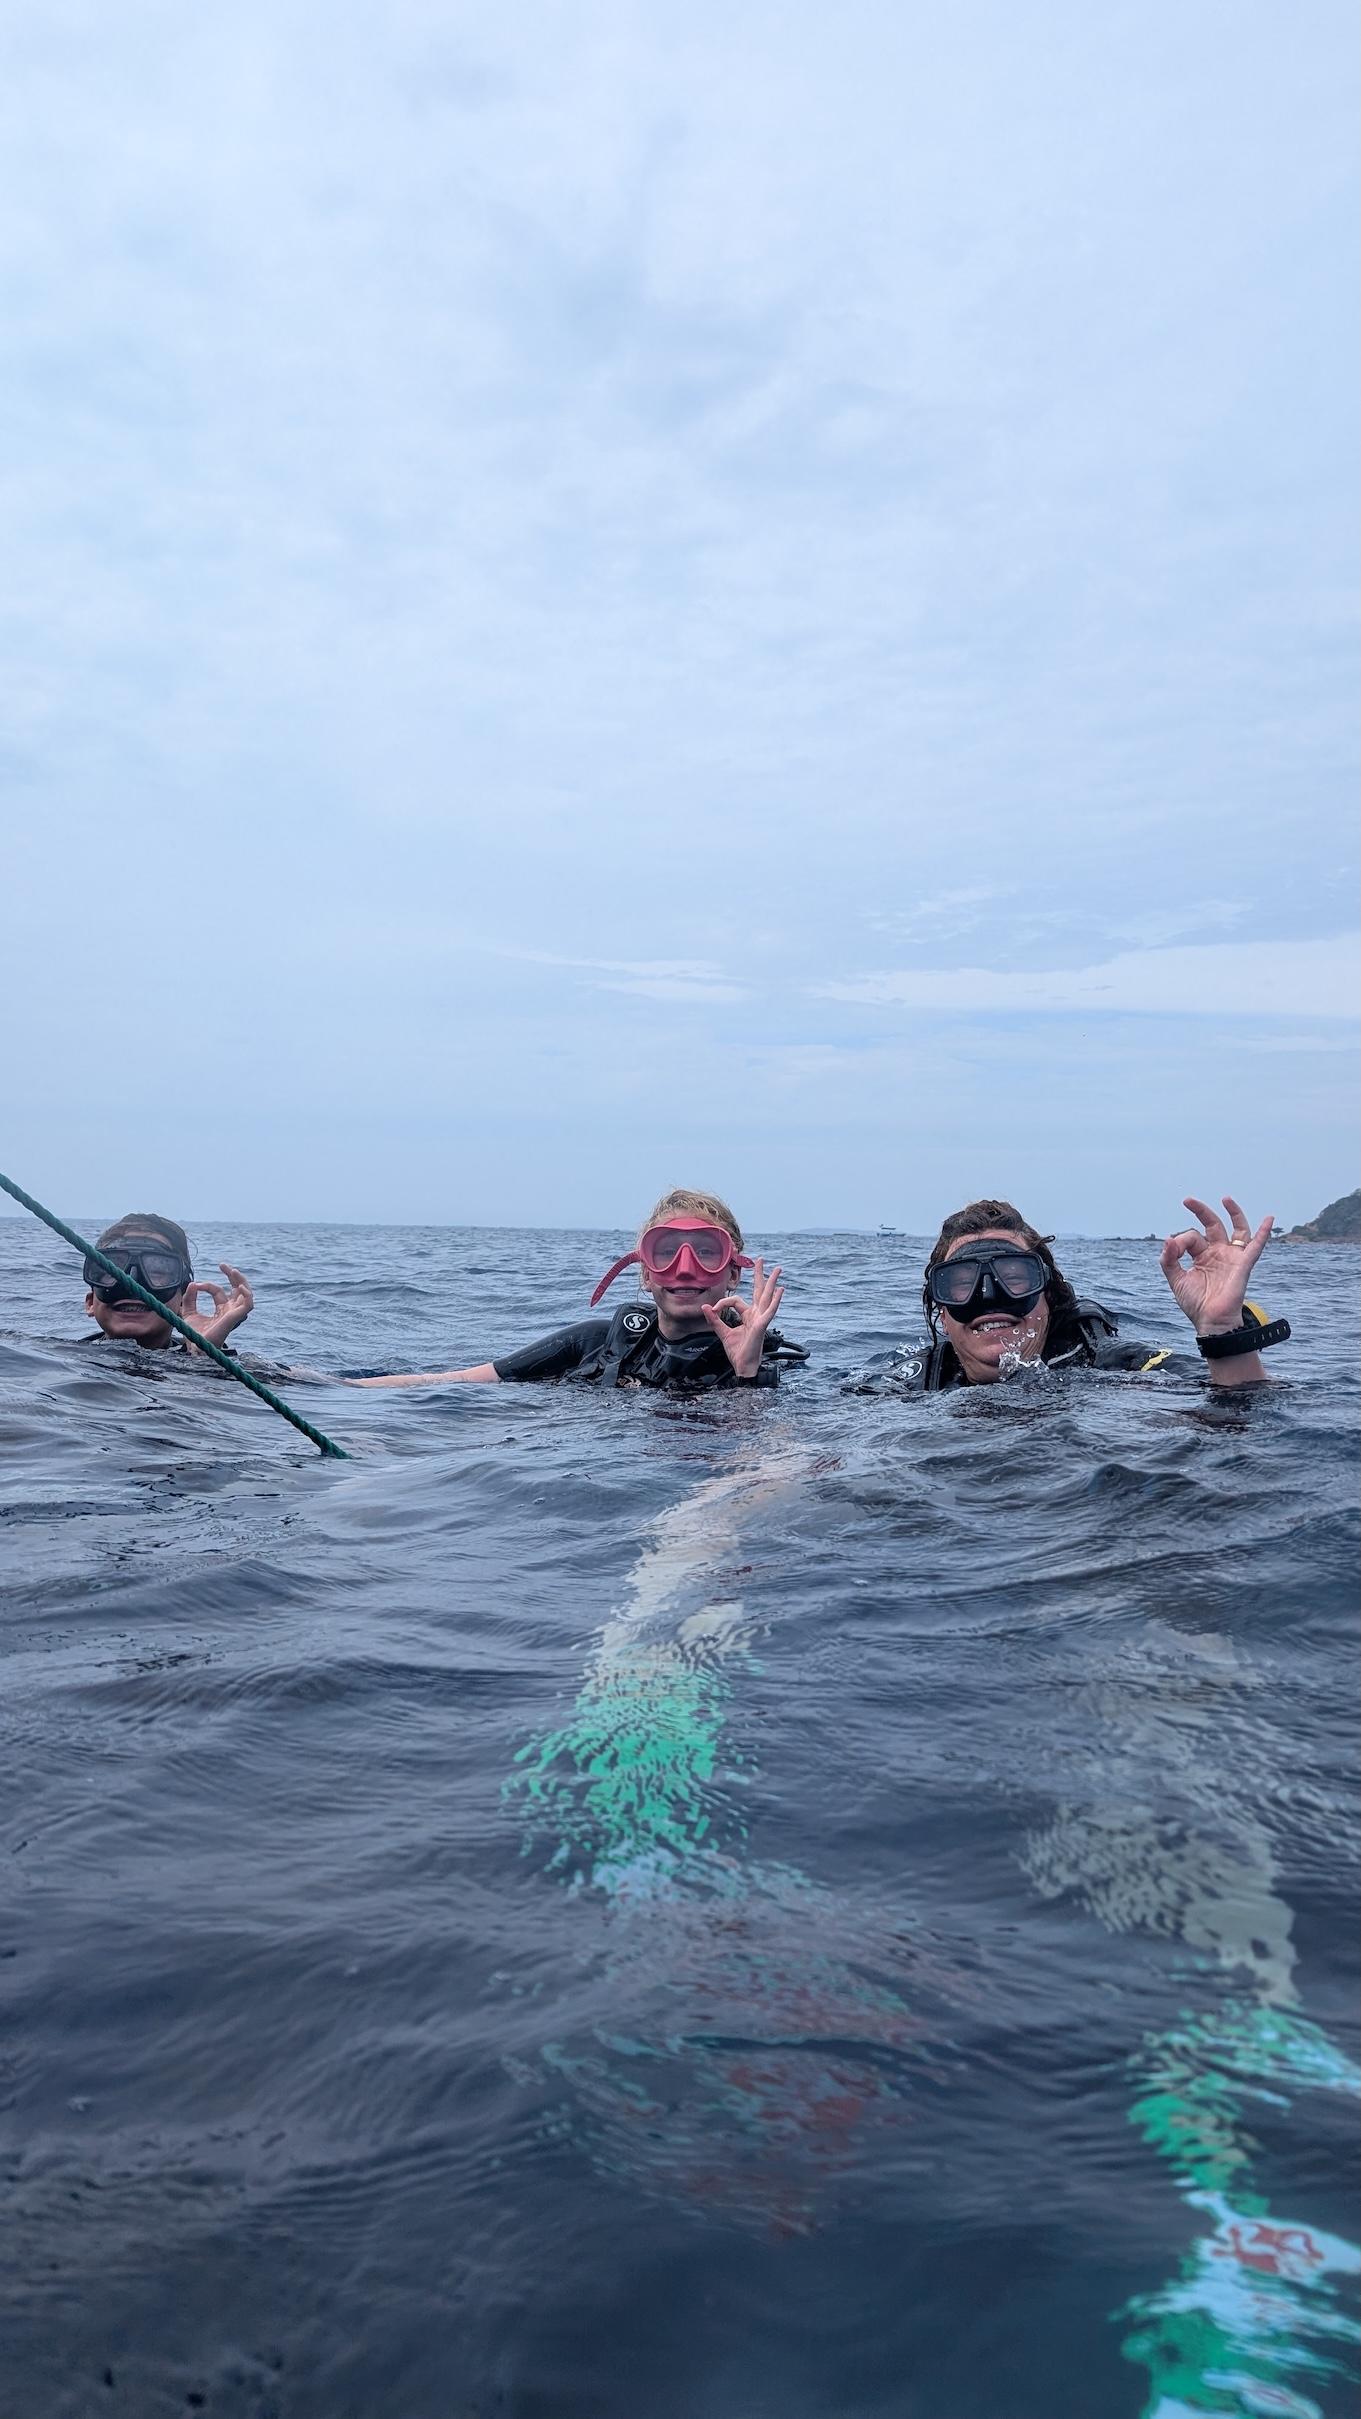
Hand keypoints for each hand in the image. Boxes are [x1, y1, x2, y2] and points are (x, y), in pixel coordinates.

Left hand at [183, 1263, 254, 1348]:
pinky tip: (239, 1286)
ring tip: (232, 1271)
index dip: (207, 1285)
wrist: (196, 1346)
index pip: (218, 1291)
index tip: (195, 1285)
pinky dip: (247, 1294)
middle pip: (237, 1289)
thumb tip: (192, 1283)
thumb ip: (189, 1299)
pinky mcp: (235, 1317)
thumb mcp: (188, 1312)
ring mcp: (234, 1313)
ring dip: (241, 1281)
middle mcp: (230, 1310)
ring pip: (246, 1294)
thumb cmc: (194, 1335)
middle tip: (222, 1264)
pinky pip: (248, 1304)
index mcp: (221, 1309)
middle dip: (232, 1275)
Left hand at [701, 1257, 783, 1380]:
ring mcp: (761, 1319)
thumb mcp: (722, 1332)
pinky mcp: (762, 1325)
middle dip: (760, 1275)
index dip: (722, 1302)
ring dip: (772, 1282)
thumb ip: (714, 1319)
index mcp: (748, 1315)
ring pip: (767, 1297)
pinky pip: (770, 1310)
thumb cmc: (736, 1351)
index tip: (713, 1310)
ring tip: (778, 1269)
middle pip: (759, 1291)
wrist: (742, 1366)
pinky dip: (776, 1300)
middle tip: (760, 1260)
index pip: (735, 1299)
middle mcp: (756, 1315)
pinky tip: (780, 1290)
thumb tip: (705, 1306)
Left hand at [1159, 1197, 1271, 1334]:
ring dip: (1233, 1213)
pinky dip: (1263, 1232)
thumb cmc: (1196, 1303)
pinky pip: (1256, 1246)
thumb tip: (1167, 1238)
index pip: (1191, 1237)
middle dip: (1201, 1211)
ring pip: (1237, 1229)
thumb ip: (1169, 1260)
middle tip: (1187, 1200)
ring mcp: (1232, 1257)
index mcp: (1202, 1256)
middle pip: (1213, 1225)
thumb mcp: (1176, 1279)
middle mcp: (1218, 1253)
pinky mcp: (1243, 1264)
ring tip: (1225, 1199)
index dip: (1180, 1241)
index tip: (1173, 1250)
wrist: (1211, 1322)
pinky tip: (1269, 1219)